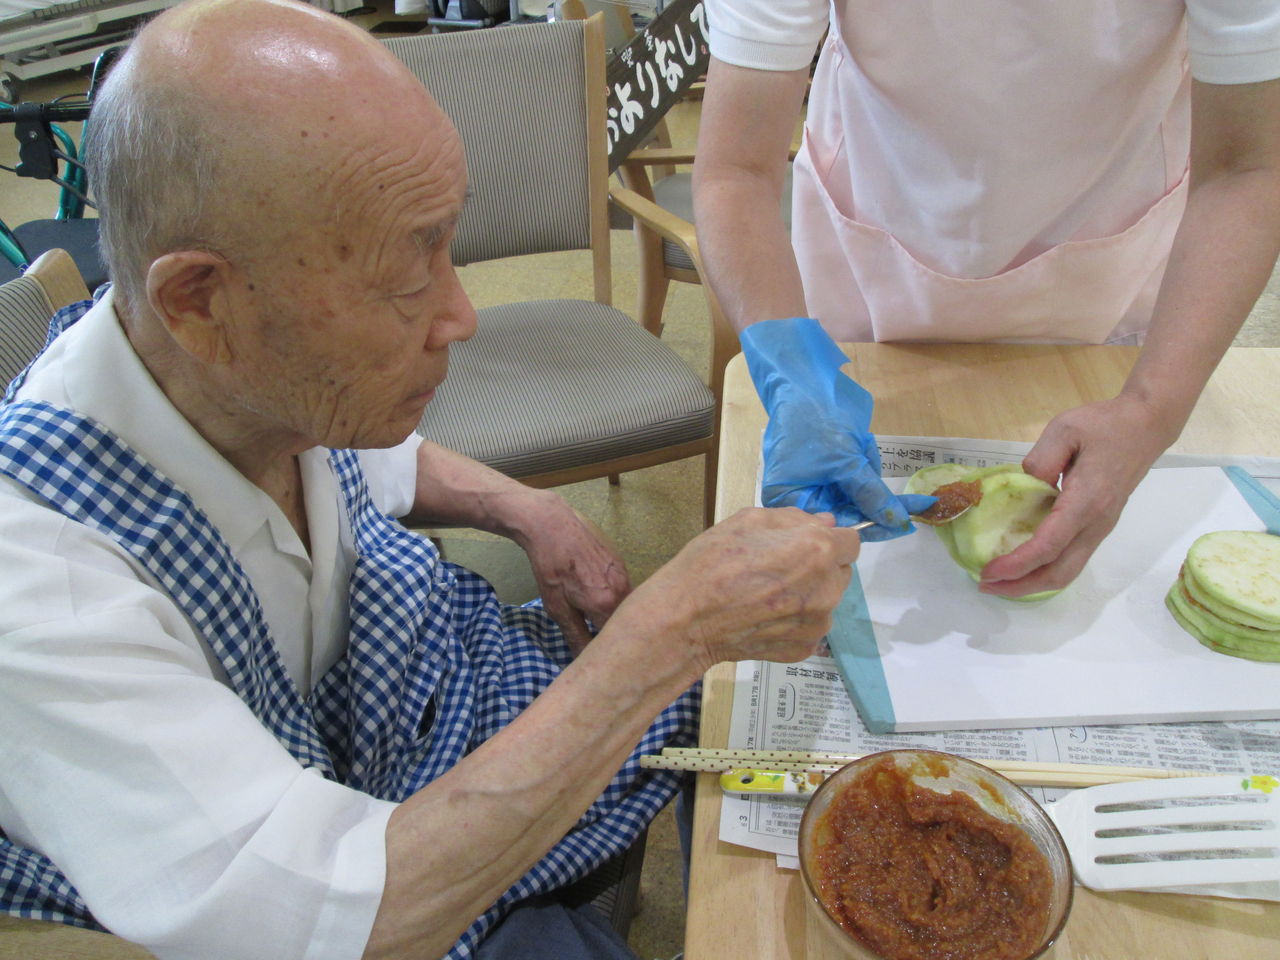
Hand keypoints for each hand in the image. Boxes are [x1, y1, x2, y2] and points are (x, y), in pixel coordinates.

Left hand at [512, 494, 630, 653]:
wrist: (552, 525)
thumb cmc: (550, 567)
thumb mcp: (557, 607)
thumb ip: (575, 635)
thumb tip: (583, 659)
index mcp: (606, 604)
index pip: (615, 640)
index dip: (604, 650)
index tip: (595, 657)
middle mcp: (623, 590)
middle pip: (624, 623)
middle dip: (612, 635)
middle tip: (593, 639)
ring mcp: (624, 575)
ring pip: (625, 607)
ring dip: (613, 616)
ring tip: (594, 619)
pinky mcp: (621, 563)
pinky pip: (624, 590)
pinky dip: (614, 600)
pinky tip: (596, 596)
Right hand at [618, 507, 860, 674]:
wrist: (685, 621)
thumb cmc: (711, 564)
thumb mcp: (747, 521)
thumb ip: (794, 519)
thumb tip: (826, 523)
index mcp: (817, 551)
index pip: (852, 541)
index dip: (829, 539)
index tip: (806, 544)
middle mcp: (827, 589)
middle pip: (840, 572)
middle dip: (819, 566)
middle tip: (778, 568)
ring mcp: (817, 624)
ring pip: (826, 601)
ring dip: (807, 595)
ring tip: (766, 595)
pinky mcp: (804, 648)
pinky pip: (809, 627)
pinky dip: (793, 621)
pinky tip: (762, 617)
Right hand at [740, 318, 933, 539]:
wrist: (809, 379)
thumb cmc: (816, 420)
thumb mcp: (844, 461)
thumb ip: (871, 495)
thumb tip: (898, 522)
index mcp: (789, 501)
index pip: (834, 526)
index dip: (870, 526)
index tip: (904, 525)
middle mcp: (801, 496)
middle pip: (848, 512)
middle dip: (872, 493)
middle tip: (916, 500)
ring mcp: (817, 480)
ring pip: (858, 493)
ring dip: (866, 468)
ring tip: (859, 443)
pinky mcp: (832, 465)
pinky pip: (858, 474)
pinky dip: (865, 459)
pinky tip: (860, 441)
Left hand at [979, 393, 1174, 596]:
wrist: (1147, 425)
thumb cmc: (1105, 424)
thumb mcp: (1064, 429)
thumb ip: (1039, 459)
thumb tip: (1024, 486)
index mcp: (1086, 500)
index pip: (1049, 545)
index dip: (1017, 564)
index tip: (987, 571)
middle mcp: (1096, 523)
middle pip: (1059, 572)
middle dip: (1021, 585)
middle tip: (985, 585)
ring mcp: (1101, 528)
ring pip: (1068, 570)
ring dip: (1033, 582)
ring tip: (1000, 581)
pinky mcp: (1099, 526)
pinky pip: (1071, 558)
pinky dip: (1045, 568)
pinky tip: (1023, 564)